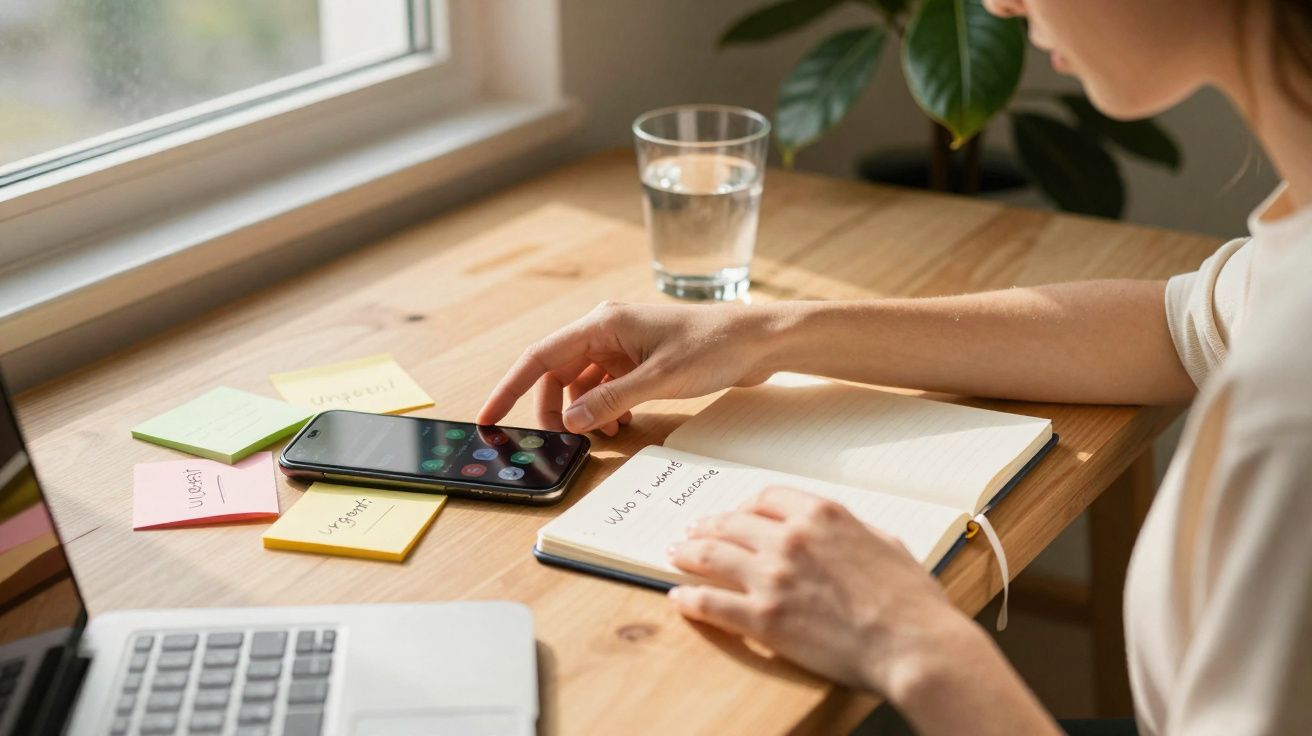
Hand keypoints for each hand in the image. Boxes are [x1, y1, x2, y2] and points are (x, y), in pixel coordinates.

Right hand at [477, 301, 780, 434]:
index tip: (488, 417)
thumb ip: (611, 400)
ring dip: (584, 411)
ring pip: (581, 382)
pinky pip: (605, 385)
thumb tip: (570, 422)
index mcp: (603, 323)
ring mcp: (623, 343)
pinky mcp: (639, 357)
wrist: (759, 340)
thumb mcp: (659, 379)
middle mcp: (606, 329)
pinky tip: (620, 423)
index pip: (540, 357)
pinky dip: (605, 407)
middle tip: (558, 441)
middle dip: (553, 408)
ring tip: (602, 434)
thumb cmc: (714, 347)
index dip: (510, 388)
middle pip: (557, 372)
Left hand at [667, 486, 974, 695]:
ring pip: (711, 556)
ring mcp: (772, 577)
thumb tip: (841, 534)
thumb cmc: (911, 601)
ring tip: (675, 554)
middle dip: (708, 527)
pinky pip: (711, 603)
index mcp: (822, 515)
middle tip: (692, 532)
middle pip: (731, 523)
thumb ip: (854, 532)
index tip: (735, 515)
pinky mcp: (762, 618)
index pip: (765, 499)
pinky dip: (689, 600)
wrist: (914, 644)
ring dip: (688, 554)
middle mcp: (790, 538)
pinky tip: (678, 599)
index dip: (744, 508)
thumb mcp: (887, 544)